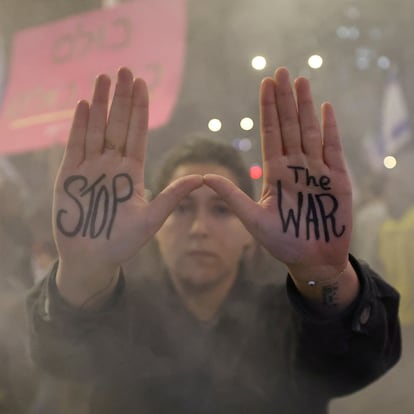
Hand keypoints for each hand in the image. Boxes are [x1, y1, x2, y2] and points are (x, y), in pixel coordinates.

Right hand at [53, 68, 201, 297]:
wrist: (93, 259)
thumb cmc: (122, 243)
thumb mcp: (151, 219)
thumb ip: (172, 197)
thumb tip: (201, 179)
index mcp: (132, 172)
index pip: (138, 133)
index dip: (139, 109)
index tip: (142, 85)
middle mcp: (112, 165)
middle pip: (118, 125)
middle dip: (122, 98)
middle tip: (125, 70)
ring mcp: (91, 168)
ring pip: (96, 129)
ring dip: (99, 104)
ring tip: (103, 79)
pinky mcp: (70, 175)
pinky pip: (75, 145)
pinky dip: (79, 126)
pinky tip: (83, 105)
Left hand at [204, 67, 351, 283]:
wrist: (312, 260)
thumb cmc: (282, 243)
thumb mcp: (253, 220)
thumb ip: (232, 197)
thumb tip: (203, 177)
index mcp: (275, 173)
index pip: (270, 134)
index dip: (268, 109)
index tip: (265, 84)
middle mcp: (295, 167)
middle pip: (289, 126)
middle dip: (285, 100)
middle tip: (281, 71)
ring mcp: (316, 171)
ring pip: (310, 131)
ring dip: (306, 106)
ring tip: (301, 81)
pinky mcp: (337, 180)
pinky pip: (333, 149)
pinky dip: (330, 128)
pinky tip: (325, 108)